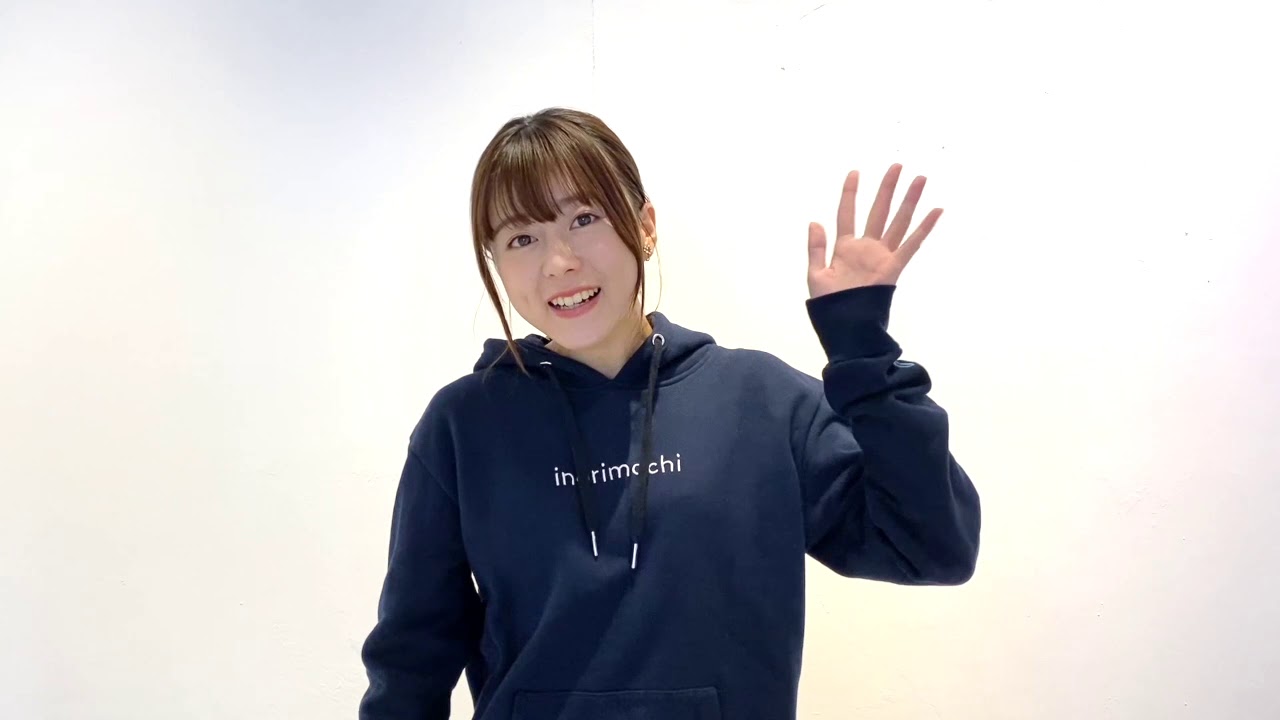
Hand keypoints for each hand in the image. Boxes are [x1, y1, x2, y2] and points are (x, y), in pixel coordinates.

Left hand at [807, 164, 941, 298]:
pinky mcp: (894, 267)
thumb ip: (817, 248)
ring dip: (909, 201)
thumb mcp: (816, 275)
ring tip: (919, 179)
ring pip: (897, 222)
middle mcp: (866, 247)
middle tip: (897, 166)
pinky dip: (924, 228)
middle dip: (887, 189)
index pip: (847, 214)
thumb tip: (815, 222)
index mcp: (845, 248)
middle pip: (878, 211)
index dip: (850, 193)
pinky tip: (936, 211)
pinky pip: (911, 245)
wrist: (846, 328)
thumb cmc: (829, 306)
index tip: (855, 172)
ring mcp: (882, 256)